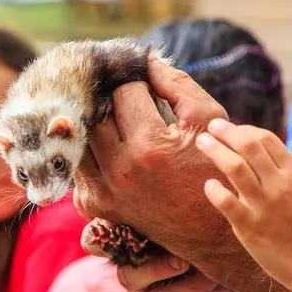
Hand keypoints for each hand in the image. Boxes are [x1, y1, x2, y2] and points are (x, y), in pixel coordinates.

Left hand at [73, 57, 236, 267]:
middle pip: (97, 111)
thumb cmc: (213, 168)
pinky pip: (78, 162)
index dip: (137, 84)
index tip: (146, 87)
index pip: (123, 92)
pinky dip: (90, 150)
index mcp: (149, 147)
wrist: (211, 233)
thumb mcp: (208, 120)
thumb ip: (176, 83)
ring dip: (95, 123)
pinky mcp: (91, 205)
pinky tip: (111, 148)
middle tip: (128, 99)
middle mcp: (118, 172)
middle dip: (112, 100)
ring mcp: (100, 191)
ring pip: (80, 136)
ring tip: (118, 121)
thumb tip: (146, 58)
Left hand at [196, 120, 291, 291]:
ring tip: (202, 142)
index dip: (244, 130)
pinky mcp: (249, 228)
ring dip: (215, 150)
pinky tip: (209, 184)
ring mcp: (263, 206)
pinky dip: (213, 190)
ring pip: (235, 168)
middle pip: (248, 147)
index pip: (266, 139)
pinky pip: (226, 202)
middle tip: (210, 126)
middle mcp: (280, 186)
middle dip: (226, 132)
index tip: (231, 129)